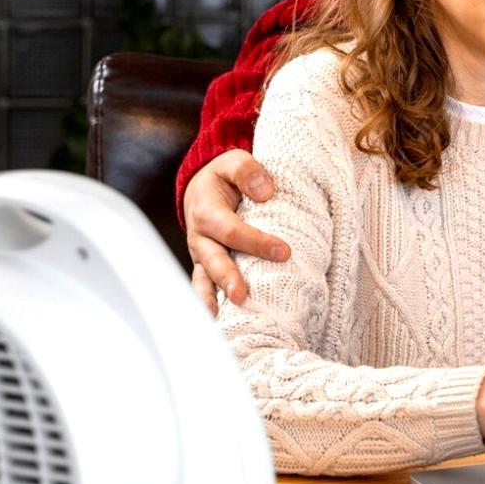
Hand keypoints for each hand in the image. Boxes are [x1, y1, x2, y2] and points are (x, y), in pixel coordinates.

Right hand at [183, 149, 288, 313]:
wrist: (201, 186)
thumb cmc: (223, 176)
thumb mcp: (233, 161)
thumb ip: (248, 170)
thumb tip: (266, 191)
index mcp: (207, 211)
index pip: (232, 230)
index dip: (257, 242)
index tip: (284, 252)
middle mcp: (200, 237)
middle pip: (214, 260)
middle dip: (228, 278)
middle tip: (243, 294)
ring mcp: (200, 254)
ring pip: (204, 278)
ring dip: (212, 298)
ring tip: (219, 319)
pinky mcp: (204, 265)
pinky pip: (202, 286)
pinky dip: (206, 303)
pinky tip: (216, 322)